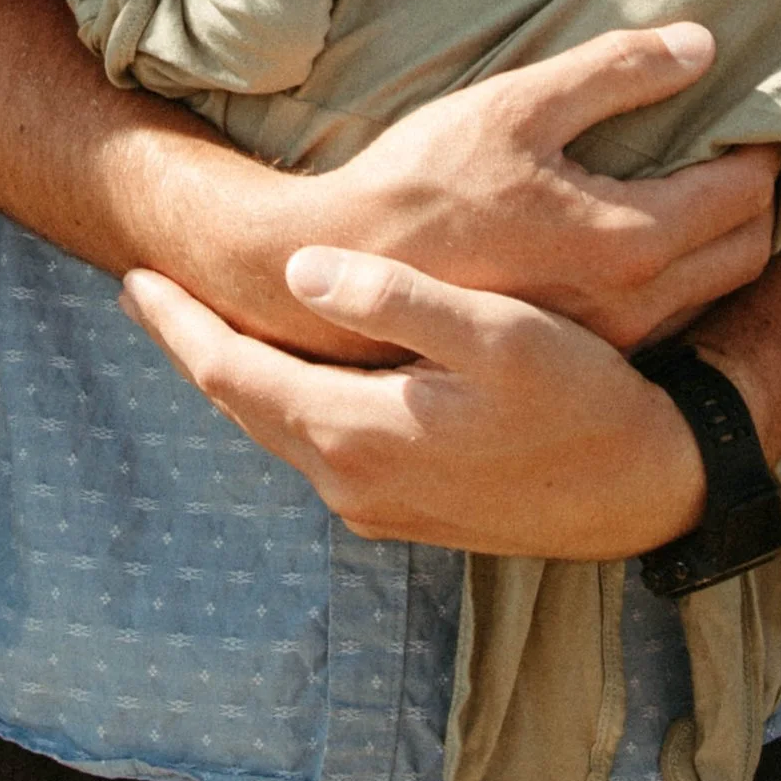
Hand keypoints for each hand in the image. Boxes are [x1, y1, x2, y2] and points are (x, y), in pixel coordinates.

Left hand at [123, 245, 708, 555]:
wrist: (645, 489)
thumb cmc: (582, 399)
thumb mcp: (498, 332)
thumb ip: (396, 299)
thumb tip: (301, 270)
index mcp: (357, 434)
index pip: (233, 374)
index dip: (179, 324)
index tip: (135, 276)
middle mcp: (350, 482)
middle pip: (243, 404)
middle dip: (193, 346)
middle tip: (148, 294)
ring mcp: (376, 504)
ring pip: (279, 428)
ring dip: (239, 376)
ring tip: (207, 324)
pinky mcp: (406, 510)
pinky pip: (317, 448)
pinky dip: (286, 402)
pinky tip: (291, 373)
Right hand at [271, 28, 780, 354]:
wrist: (348, 271)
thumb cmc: (426, 179)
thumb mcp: (518, 103)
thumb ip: (616, 70)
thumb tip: (702, 44)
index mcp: (631, 238)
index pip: (747, 190)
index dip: (762, 144)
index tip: (754, 110)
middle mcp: (635, 302)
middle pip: (750, 248)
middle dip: (758, 193)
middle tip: (736, 144)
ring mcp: (610, 338)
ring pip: (716, 288)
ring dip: (727, 236)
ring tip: (701, 182)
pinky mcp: (583, 353)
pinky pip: (671, 313)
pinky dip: (686, 271)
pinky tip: (648, 231)